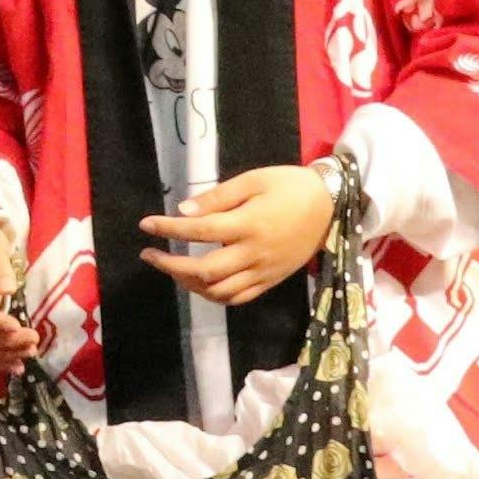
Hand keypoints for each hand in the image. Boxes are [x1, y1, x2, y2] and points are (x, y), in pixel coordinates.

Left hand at [143, 163, 336, 304]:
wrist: (331, 206)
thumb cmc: (290, 186)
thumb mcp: (253, 180)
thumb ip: (217, 198)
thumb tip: (183, 212)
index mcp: (248, 224)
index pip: (199, 232)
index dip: (169, 229)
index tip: (147, 225)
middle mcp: (254, 253)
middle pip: (205, 271)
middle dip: (171, 266)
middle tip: (150, 255)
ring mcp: (263, 271)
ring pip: (219, 291)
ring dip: (189, 284)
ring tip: (172, 269)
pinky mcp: (271, 281)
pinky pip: (238, 298)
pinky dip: (214, 295)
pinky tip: (200, 283)